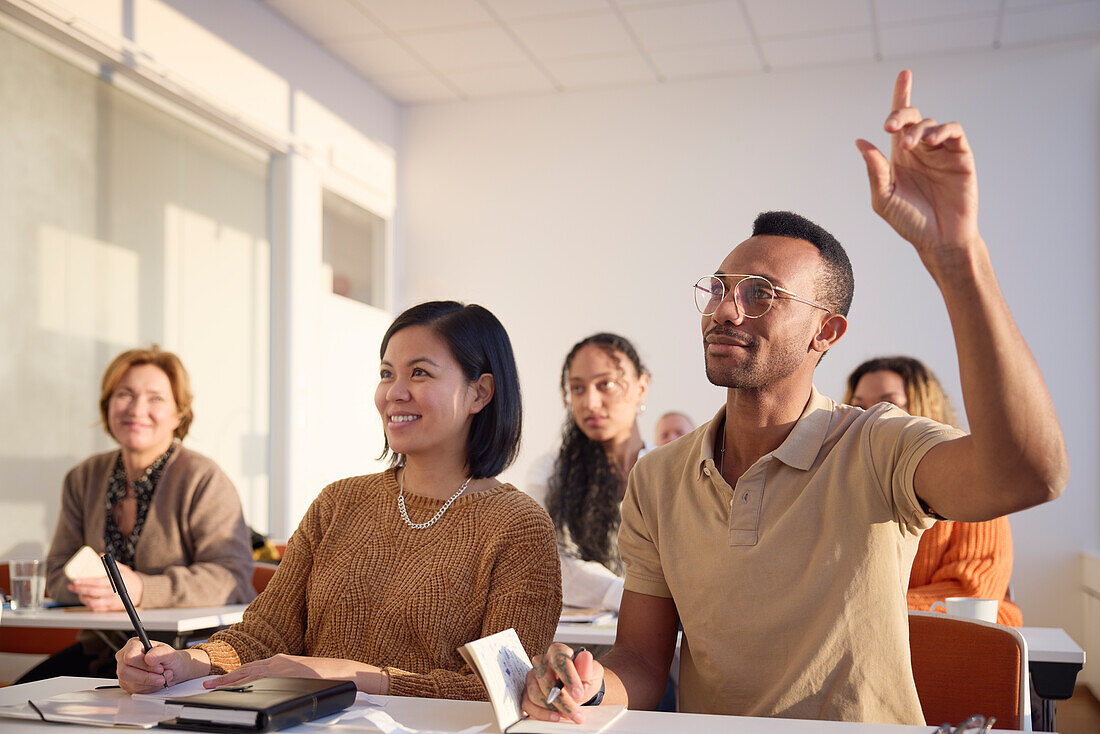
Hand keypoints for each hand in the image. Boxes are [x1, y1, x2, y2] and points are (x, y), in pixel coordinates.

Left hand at [69, 564, 143, 610]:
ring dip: (83, 598)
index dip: (84, 582)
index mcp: (115, 582)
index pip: (96, 582)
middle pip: (92, 592)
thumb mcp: (123, 569)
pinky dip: (89, 605)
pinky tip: (86, 600)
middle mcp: (113, 593)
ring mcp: (112, 602)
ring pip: (92, 602)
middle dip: (79, 589)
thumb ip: (111, 563)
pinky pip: (97, 608)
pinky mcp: (111, 608)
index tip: (75, 580)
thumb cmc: (131, 580)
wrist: (141, 593)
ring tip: (78, 593)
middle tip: (71, 586)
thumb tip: (100, 555)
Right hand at [116, 638, 205, 692]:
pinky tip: (158, 682)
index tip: (158, 667)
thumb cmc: (172, 658)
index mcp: (134, 645)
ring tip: (163, 677)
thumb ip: (161, 653)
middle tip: (163, 675)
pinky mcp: (128, 683)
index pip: (129, 656)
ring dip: (149, 682)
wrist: (175, 668)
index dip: (143, 664)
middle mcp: (125, 657)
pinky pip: (134, 689)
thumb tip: (149, 658)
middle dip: (147, 675)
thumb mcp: (171, 653)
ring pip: (129, 681)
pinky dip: (148, 688)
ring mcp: (125, 671)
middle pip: (126, 670)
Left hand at [207, 655, 389, 694]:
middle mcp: (279, 661)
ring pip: (248, 673)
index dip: (234, 675)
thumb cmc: (329, 677)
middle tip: (207, 685)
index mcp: (282, 662)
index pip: (252, 668)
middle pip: (246, 670)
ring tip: (212, 688)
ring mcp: (282, 667)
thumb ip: (287, 679)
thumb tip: (277, 687)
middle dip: (225, 679)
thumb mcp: (303, 677)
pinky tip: (234, 688)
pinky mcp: (286, 673)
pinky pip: (259, 679)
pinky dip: (243, 682)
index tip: (220, 681)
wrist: (348, 673)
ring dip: (229, 681)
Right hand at [522, 644, 602, 723]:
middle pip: (545, 680)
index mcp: (557, 652)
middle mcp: (541, 662)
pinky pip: (528, 705)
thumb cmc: (583, 679)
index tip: (579, 694)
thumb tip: (585, 656)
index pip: (559, 661)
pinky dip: (542, 714)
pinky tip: (555, 717)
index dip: (569, 678)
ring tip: (568, 716)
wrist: (577, 691)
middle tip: (577, 714)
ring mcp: (531, 677)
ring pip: (535, 694)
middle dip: (562, 701)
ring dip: (553, 709)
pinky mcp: (526, 692)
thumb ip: (587, 668)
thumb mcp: (591, 673)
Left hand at [856, 70, 980, 267]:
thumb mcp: (884, 197)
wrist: (938, 239)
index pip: (899, 121)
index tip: (904, 74)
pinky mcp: (961, 157)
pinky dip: (942, 130)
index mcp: (900, 156)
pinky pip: (954, 132)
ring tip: (911, 146)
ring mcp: (942, 152)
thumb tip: (861, 142)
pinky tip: (932, 140)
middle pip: (913, 117)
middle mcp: (921, 150)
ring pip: (932, 124)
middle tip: (890, 127)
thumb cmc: (909, 221)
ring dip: (919, 129)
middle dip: (901, 114)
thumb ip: (875, 169)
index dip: (901, 95)